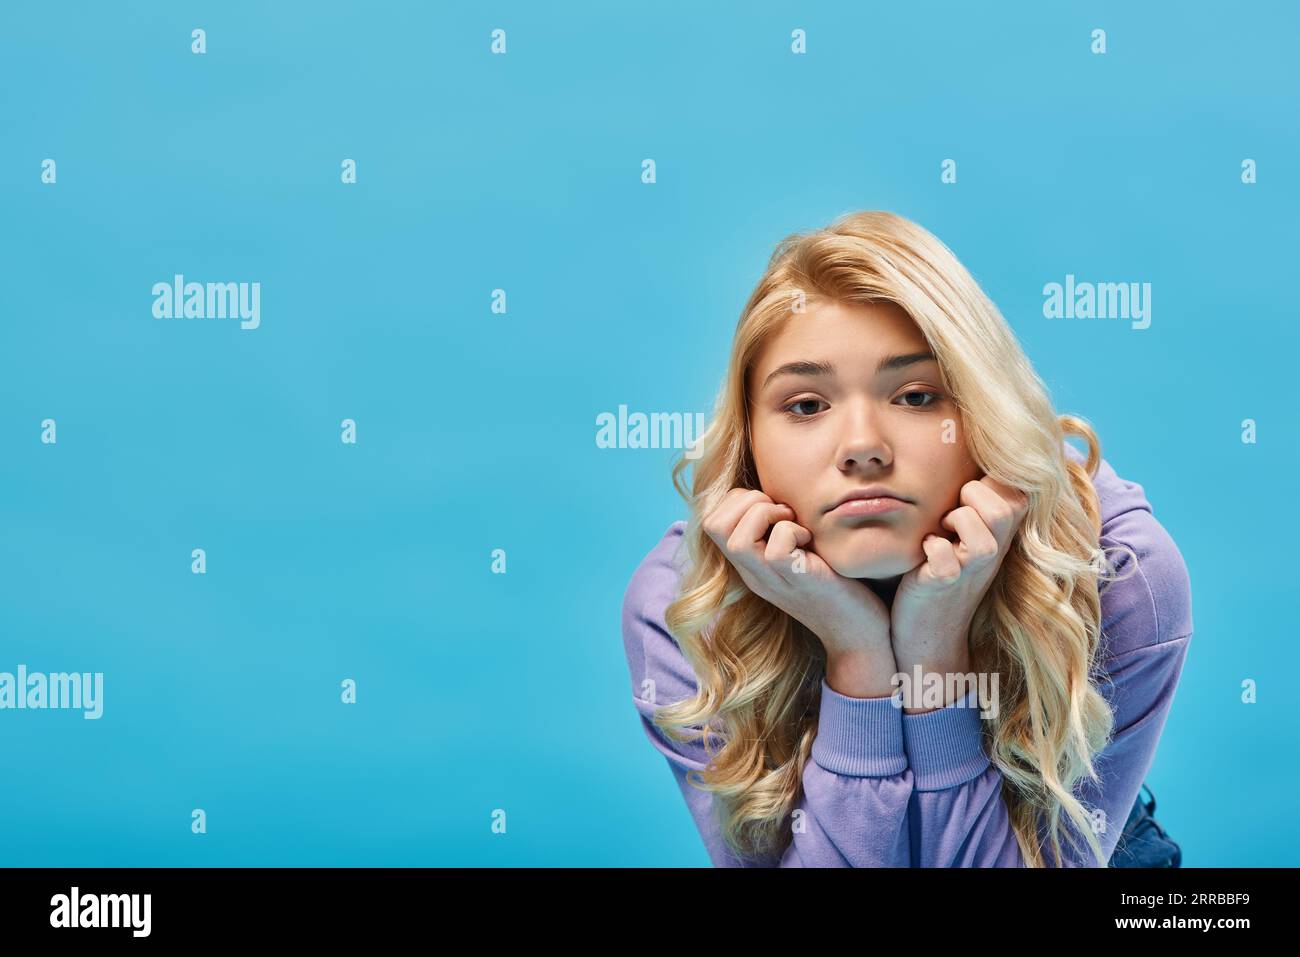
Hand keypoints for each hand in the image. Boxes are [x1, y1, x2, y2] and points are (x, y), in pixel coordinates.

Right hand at [703, 488, 895, 696]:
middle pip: (712, 525)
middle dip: (746, 500)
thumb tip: (778, 492)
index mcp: (749, 563)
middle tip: (781, 510)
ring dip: (765, 515)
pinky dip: (792, 531)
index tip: (773, 504)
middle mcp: (752, 572)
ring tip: (792, 522)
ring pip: (736, 539)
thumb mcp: (797, 553)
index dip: (737, 499)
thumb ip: (779, 528)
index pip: (711, 520)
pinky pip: (775, 549)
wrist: (859, 634)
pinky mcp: (796, 581)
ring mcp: (771, 580)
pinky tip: (809, 539)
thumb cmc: (836, 584)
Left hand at [890, 475, 1028, 712]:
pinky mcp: (946, 583)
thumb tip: (976, 450)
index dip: (988, 481)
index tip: (963, 496)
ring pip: (988, 518)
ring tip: (939, 532)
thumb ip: (974, 500)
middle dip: (972, 494)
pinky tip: (923, 556)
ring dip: (955, 517)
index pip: (1017, 484)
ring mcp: (975, 568)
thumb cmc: (938, 571)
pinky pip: (944, 552)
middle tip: (948, 516)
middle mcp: (997, 549)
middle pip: (1008, 499)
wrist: (925, 632)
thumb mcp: (963, 535)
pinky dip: (930, 548)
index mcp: (1001, 533)